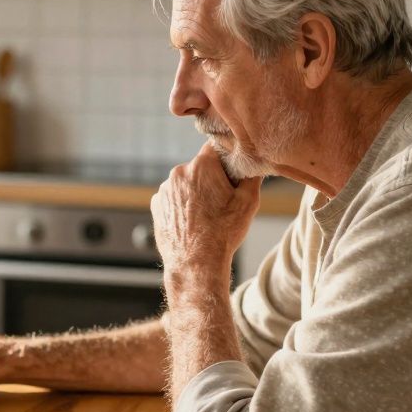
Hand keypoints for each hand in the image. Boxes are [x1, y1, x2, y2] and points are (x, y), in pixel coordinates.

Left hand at [152, 143, 262, 295]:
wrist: (196, 263)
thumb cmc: (224, 233)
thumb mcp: (249, 202)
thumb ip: (252, 175)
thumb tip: (255, 161)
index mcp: (202, 165)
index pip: (216, 148)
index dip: (226, 160)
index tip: (231, 175)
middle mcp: (179, 172)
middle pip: (200, 167)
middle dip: (211, 179)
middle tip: (222, 202)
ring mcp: (165, 189)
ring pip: (185, 183)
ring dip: (195, 193)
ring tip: (206, 216)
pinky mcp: (156, 205)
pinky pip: (173, 198)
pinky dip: (182, 206)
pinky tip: (192, 222)